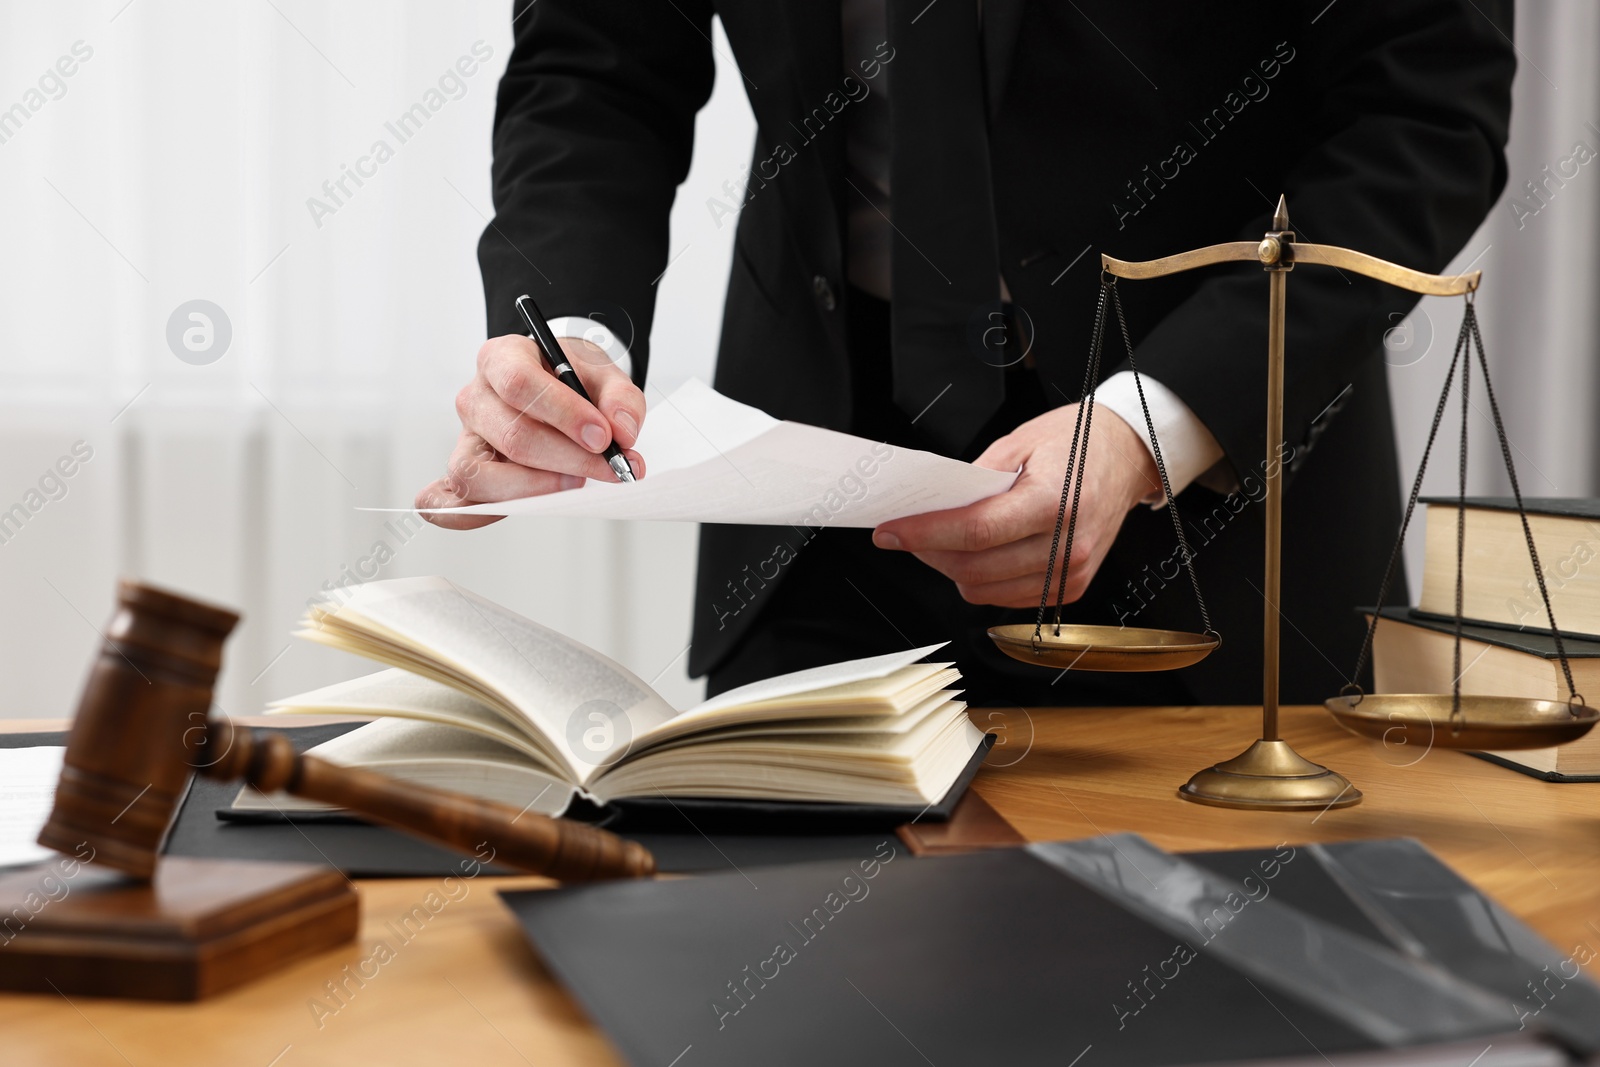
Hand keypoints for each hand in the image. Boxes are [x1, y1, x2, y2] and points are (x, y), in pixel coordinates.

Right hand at [415, 334, 645, 529]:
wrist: (558, 387)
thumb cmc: (572, 379)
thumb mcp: (604, 374)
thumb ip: (621, 399)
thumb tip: (622, 433)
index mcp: (501, 358)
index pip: (519, 384)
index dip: (564, 414)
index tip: (603, 437)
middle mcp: (475, 397)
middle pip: (511, 436)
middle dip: (567, 459)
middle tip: (610, 467)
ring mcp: (466, 439)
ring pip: (478, 474)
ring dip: (535, 488)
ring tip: (576, 482)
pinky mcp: (466, 474)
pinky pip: (450, 501)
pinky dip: (476, 513)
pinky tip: (523, 509)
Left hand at [871, 404, 1160, 606]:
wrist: (1128, 456)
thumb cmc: (1080, 442)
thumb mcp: (1019, 442)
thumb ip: (974, 480)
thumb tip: (933, 507)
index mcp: (1054, 501)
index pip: (975, 532)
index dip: (924, 535)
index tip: (891, 532)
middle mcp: (1067, 544)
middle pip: (975, 568)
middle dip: (930, 553)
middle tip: (907, 535)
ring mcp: (1071, 572)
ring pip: (986, 590)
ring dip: (953, 570)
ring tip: (942, 542)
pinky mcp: (1072, 588)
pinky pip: (1008, 598)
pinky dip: (982, 581)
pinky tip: (976, 555)